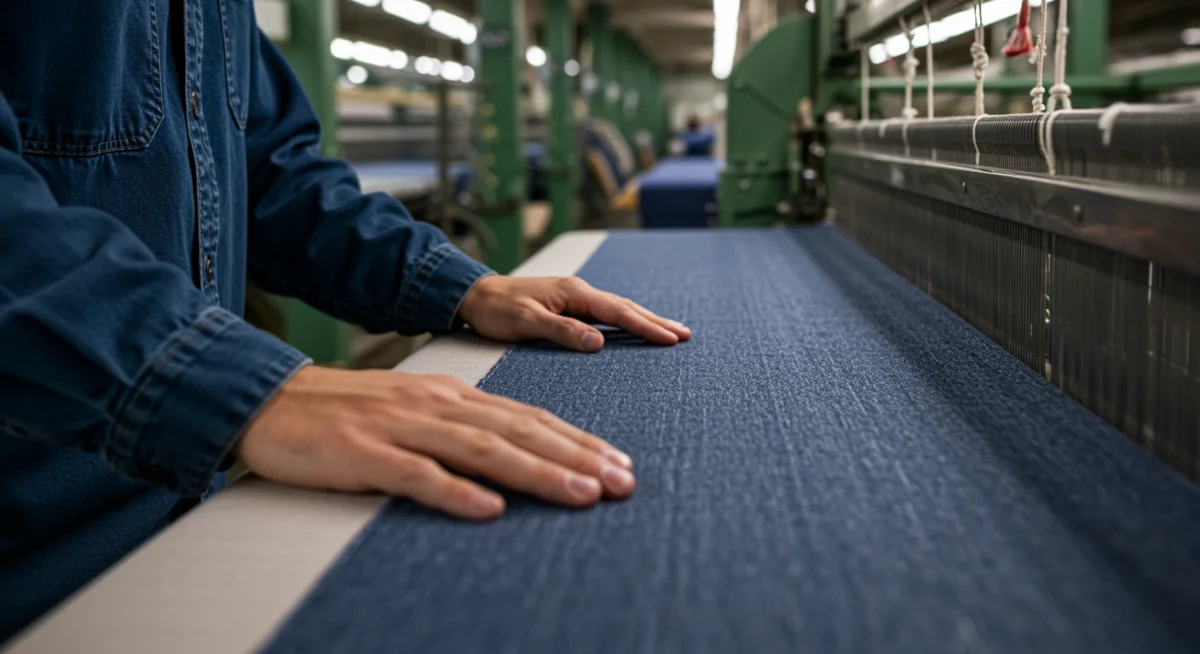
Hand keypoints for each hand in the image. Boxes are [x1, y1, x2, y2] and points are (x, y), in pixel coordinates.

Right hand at [238, 366, 634, 519]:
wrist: (272, 400)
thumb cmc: (348, 413)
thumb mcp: (415, 411)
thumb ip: (461, 430)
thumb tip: (512, 458)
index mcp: (452, 395)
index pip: (528, 417)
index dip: (577, 440)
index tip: (618, 463)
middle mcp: (437, 405)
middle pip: (519, 431)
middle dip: (576, 457)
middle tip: (621, 482)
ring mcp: (401, 428)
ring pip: (482, 450)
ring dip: (537, 472)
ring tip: (580, 494)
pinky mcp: (364, 454)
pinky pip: (416, 475)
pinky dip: (455, 491)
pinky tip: (489, 509)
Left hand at [458, 275, 690, 351]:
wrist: (474, 295)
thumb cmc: (496, 309)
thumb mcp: (525, 322)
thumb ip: (561, 331)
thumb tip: (599, 341)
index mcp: (573, 294)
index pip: (618, 312)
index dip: (646, 326)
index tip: (671, 338)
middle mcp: (579, 292)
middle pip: (626, 308)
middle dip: (657, 321)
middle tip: (685, 335)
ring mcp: (575, 298)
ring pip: (618, 310)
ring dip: (646, 320)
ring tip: (671, 331)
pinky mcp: (570, 307)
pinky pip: (606, 314)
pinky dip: (627, 321)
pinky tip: (635, 328)